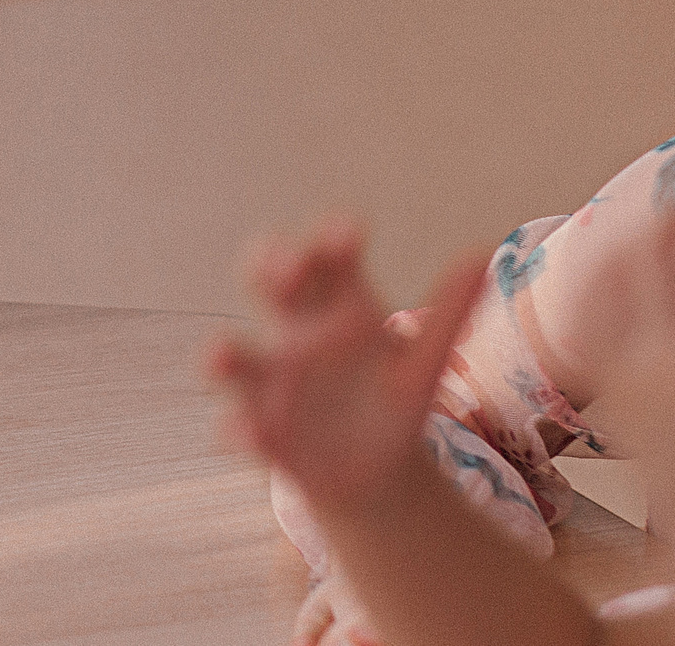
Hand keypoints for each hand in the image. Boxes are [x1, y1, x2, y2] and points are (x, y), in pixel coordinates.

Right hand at [206, 221, 484, 515]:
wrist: (375, 471)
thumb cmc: (390, 399)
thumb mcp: (423, 361)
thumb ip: (448, 311)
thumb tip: (483, 250)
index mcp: (333, 309)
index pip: (323, 262)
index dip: (329, 243)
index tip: (350, 232)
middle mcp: (292, 335)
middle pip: (266, 288)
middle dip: (269, 271)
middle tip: (291, 265)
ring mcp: (270, 383)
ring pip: (233, 357)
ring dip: (221, 354)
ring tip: (221, 354)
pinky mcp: (264, 434)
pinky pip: (239, 428)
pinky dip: (240, 429)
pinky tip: (252, 433)